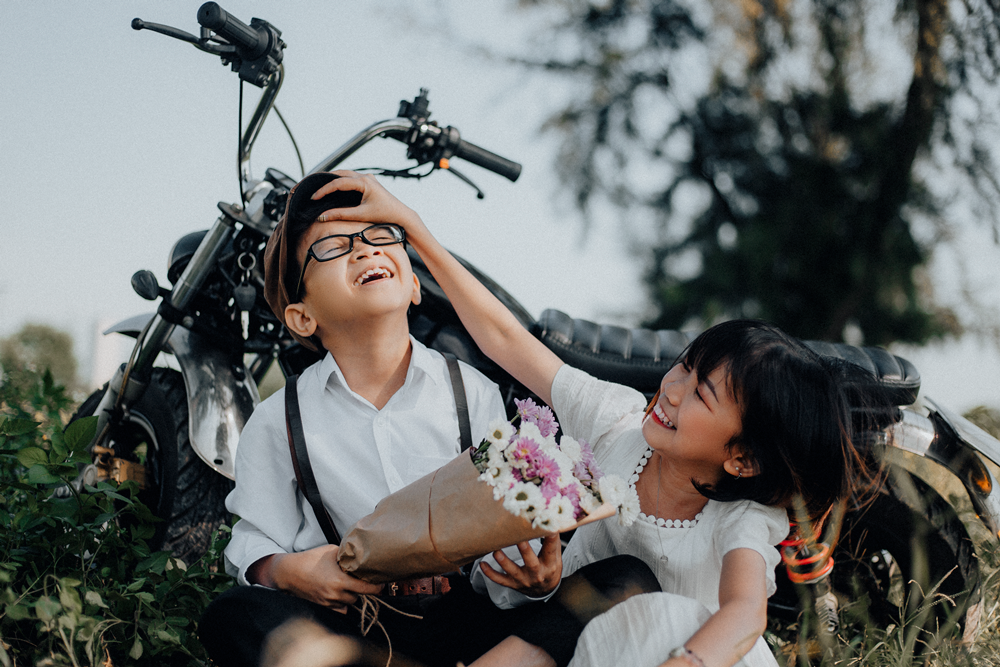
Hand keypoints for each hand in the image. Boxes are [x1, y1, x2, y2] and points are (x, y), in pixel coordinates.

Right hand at [266, 545, 383, 612]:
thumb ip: (347, 556)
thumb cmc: (311, 559)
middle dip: (362, 589)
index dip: (377, 587)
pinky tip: (341, 592)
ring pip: (349, 603)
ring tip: (349, 584)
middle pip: (359, 597)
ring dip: (352, 595)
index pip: (366, 589)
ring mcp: (329, 602)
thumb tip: (361, 554)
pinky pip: (340, 609)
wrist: (289, 572)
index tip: (382, 584)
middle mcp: (335, 594)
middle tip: (363, 579)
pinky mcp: (323, 606)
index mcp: (340, 581)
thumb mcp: (332, 551)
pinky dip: (343, 602)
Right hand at [310, 171, 425, 233]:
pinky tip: (332, 188)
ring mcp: (368, 178)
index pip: (338, 183)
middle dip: (324, 182)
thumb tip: (322, 216)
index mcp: (364, 182)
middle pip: (339, 174)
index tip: (314, 198)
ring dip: (332, 180)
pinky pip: (350, 178)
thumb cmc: (384, 215)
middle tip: (312, 190)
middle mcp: (365, 177)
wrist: (401, 215)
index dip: (323, 190)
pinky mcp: (368, 182)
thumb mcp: (360, 215)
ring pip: (344, 174)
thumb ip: (340, 215)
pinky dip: (340, 182)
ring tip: (319, 188)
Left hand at [479, 535, 562, 597]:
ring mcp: (523, 580)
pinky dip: (490, 573)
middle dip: (524, 551)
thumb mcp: (556, 557)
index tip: (548, 528)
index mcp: (549, 565)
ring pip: (512, 571)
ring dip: (503, 562)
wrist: (544, 591)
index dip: (550, 540)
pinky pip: (500, 580)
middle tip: (519, 539)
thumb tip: (551, 519)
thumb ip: (553, 541)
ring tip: (496, 551)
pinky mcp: (513, 584)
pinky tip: (482, 564)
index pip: (550, 551)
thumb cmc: (550, 568)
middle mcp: (537, 574)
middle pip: (530, 563)